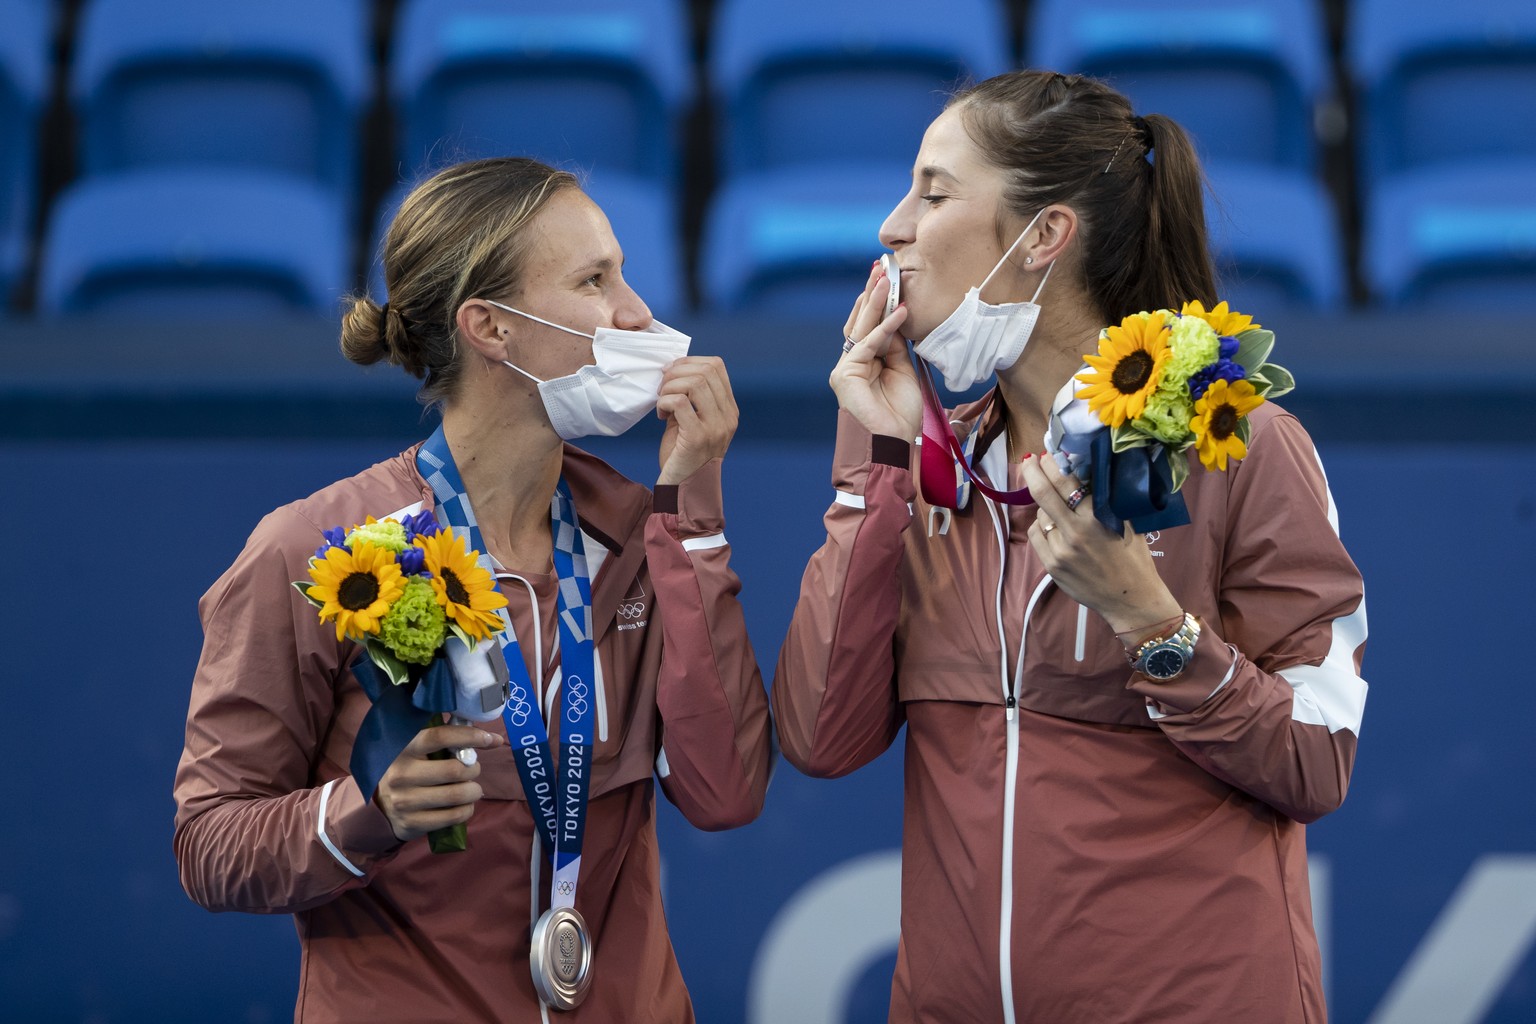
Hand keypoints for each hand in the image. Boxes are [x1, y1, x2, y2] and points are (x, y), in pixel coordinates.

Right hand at [374, 720, 503, 842]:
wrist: (379, 805)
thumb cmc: (410, 769)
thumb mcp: (418, 750)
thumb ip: (447, 739)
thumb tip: (492, 738)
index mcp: (403, 748)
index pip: (440, 736)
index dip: (469, 736)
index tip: (489, 739)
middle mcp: (401, 773)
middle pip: (454, 770)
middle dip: (473, 769)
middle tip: (472, 769)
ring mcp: (405, 800)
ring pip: (458, 794)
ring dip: (474, 791)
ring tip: (471, 789)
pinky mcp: (412, 822)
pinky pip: (454, 816)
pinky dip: (467, 809)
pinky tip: (464, 805)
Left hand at [656, 355, 738, 484]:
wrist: (684, 489)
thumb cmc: (683, 455)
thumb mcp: (693, 421)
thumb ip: (691, 398)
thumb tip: (673, 369)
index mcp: (729, 410)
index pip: (717, 366)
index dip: (689, 362)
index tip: (670, 373)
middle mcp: (728, 417)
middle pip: (705, 371)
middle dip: (676, 372)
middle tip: (662, 388)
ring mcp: (715, 427)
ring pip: (694, 383)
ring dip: (670, 387)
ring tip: (661, 402)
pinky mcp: (698, 437)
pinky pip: (679, 402)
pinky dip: (664, 402)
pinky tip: (660, 415)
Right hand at [830, 262, 919, 439]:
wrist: (895, 444)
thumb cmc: (900, 415)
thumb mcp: (903, 371)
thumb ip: (895, 346)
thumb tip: (895, 319)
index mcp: (864, 363)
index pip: (868, 327)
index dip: (877, 303)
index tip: (886, 280)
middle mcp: (851, 364)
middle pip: (860, 323)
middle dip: (871, 295)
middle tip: (880, 269)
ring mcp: (845, 369)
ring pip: (860, 329)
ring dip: (874, 302)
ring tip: (885, 281)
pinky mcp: (845, 376)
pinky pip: (867, 345)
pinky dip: (885, 328)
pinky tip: (899, 312)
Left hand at [1017, 453, 1181, 633]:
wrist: (1130, 598)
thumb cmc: (1133, 557)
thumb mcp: (1126, 521)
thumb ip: (1104, 498)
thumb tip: (1082, 471)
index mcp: (1098, 515)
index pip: (1067, 479)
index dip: (1053, 462)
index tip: (1048, 453)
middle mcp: (1076, 530)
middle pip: (1043, 490)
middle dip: (1033, 469)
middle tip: (1030, 458)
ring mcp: (1060, 549)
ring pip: (1040, 514)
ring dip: (1045, 505)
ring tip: (1058, 508)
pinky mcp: (1051, 565)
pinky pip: (1037, 534)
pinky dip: (1042, 526)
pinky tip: (1055, 528)